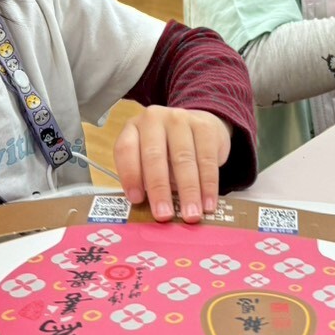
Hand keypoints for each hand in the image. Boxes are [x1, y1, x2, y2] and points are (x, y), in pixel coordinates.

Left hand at [115, 107, 231, 222]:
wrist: (199, 126)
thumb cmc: (168, 150)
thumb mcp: (150, 159)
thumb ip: (145, 179)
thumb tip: (149, 211)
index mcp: (133, 128)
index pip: (126, 150)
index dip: (130, 176)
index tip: (137, 201)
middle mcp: (154, 119)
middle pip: (154, 155)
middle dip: (159, 189)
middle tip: (164, 215)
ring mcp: (180, 118)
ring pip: (183, 158)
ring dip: (188, 191)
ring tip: (191, 214)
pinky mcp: (205, 126)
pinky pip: (207, 159)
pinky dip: (208, 185)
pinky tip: (208, 203)